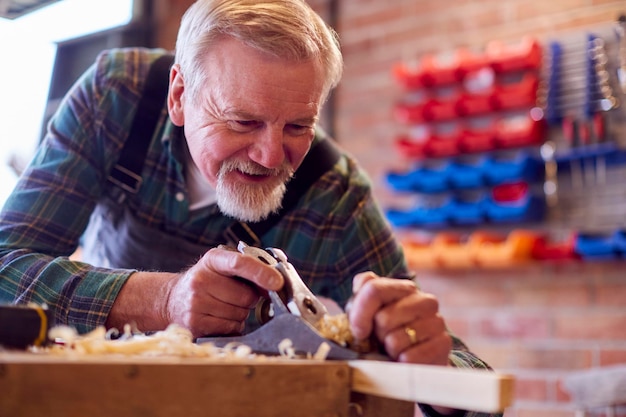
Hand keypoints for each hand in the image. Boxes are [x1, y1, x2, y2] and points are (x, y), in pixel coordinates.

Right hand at [164, 246, 283, 337]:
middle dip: (249, 299)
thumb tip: (275, 286)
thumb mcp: (223, 268)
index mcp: (212, 260)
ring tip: (223, 306)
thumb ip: (249, 271)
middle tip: (235, 296)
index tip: (277, 282)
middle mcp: (201, 280)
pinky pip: (231, 328)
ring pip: (240, 315)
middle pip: (246, 297)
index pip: (239, 263)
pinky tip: (219, 317)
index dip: (261, 273)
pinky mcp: (195, 324)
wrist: (172, 299)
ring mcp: (196, 303)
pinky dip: (232, 326)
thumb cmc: (207, 282)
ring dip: (240, 314)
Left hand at [347, 272, 450, 365]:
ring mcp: (438, 321)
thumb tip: (365, 294)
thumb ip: (362, 298)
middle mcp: (425, 300)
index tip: (359, 332)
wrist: (414, 364)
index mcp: (405, 288)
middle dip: (377, 335)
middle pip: (383, 318)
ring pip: (395, 340)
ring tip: (397, 350)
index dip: (360, 314)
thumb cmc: (387, 336)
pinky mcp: (444, 344)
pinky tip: (407, 360)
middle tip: (385, 340)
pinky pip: (409, 358)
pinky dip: (402, 364)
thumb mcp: (368, 315)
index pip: (374, 290)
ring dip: (390, 351)